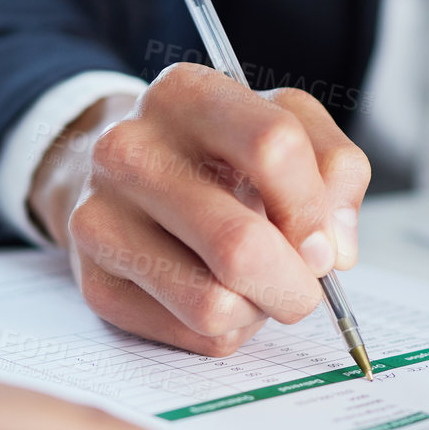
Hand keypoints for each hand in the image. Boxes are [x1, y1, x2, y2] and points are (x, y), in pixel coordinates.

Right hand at [29, 63, 370, 355]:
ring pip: (213, 305)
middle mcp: (128, 150)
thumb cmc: (215, 153)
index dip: (313, 209)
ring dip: (258, 309)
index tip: (323, 243)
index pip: (272, 147)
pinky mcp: (94, 282)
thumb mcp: (284, 125)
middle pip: (239, 244)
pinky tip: (216, 292)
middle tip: (303, 286)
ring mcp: (100, 218)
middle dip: (294, 285)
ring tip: (255, 284)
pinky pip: (190, 334)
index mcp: (184, 94)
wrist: (121, 177)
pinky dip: (225, 329)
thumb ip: (334, 169)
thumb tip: (332, 248)